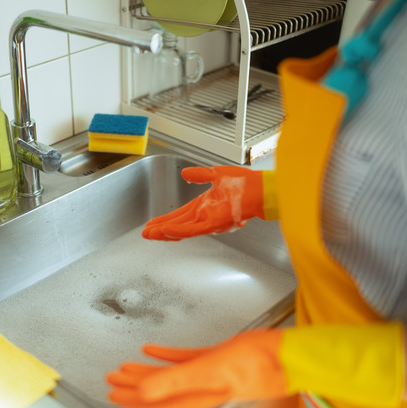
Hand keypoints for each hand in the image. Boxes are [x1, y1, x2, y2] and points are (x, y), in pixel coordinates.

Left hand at [106, 329, 286, 407]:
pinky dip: (166, 355)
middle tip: (111, 380)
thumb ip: (175, 381)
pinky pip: (184, 359)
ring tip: (126, 367)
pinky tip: (154, 350)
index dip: (131, 396)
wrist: (289, 357)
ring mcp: (207, 373)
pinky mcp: (217, 359)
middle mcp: (198, 386)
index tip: (111, 393)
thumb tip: (142, 390)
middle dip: (133, 385)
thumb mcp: (210, 370)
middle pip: (157, 388)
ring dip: (147, 371)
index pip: (154, 398)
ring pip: (168, 375)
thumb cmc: (257, 365)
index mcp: (195, 392)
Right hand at [142, 166, 272, 240]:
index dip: (166, 219)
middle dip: (160, 229)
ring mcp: (208, 221)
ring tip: (150, 234)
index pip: (181, 213)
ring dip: (164, 232)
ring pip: (181, 229)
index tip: (154, 222)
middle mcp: (205, 214)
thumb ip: (199, 175)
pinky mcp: (213, 224)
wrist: (261, 190)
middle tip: (146, 233)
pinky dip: (178, 231)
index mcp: (205, 204)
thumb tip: (185, 173)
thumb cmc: (246, 183)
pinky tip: (166, 232)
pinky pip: (191, 229)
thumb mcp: (216, 174)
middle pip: (177, 224)